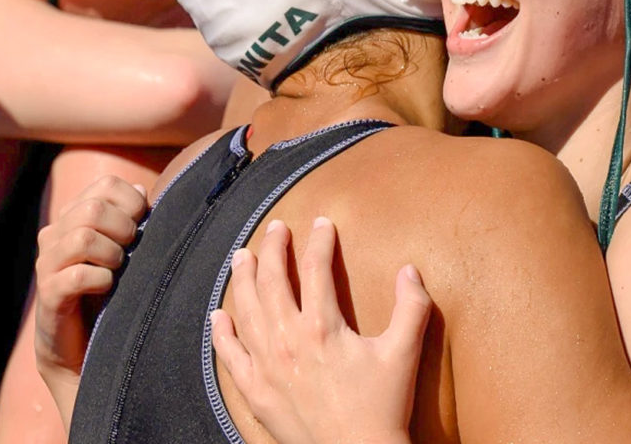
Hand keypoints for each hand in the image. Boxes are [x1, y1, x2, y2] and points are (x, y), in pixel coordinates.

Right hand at [33, 176, 148, 422]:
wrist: (84, 348)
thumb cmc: (111, 292)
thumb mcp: (125, 250)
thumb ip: (131, 218)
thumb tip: (143, 189)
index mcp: (72, 216)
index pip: (105, 184)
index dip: (132, 201)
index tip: (142, 224)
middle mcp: (54, 234)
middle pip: (93, 208)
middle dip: (124, 228)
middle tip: (131, 250)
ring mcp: (46, 264)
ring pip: (82, 237)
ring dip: (112, 254)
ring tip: (118, 270)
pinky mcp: (48, 295)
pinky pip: (77, 277)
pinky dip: (100, 280)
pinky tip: (106, 288)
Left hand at [210, 218, 430, 443]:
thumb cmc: (382, 406)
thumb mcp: (404, 352)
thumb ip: (411, 307)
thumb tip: (410, 270)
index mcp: (323, 327)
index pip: (315, 268)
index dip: (319, 241)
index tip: (322, 224)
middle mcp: (288, 342)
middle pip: (272, 282)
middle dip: (273, 250)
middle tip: (275, 229)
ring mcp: (267, 367)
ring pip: (247, 312)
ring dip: (242, 280)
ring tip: (243, 257)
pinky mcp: (256, 392)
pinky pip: (231, 356)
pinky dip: (222, 333)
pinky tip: (219, 316)